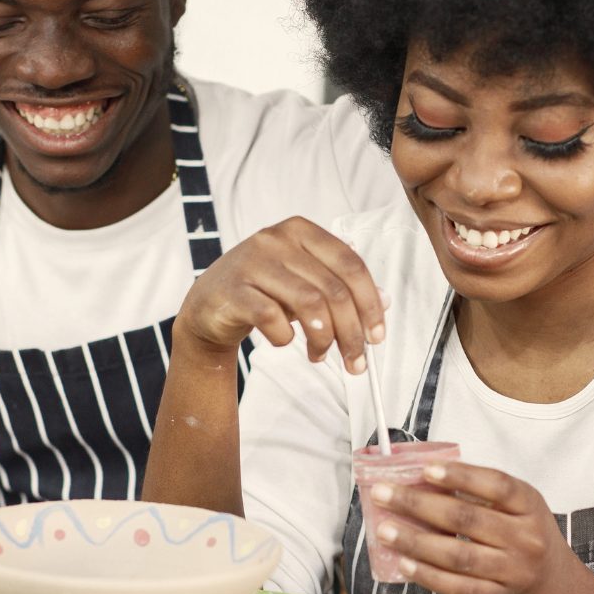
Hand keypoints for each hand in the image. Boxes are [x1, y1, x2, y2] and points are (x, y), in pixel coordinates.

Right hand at [175, 216, 387, 372]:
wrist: (209, 304)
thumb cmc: (264, 291)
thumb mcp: (304, 282)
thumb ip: (341, 286)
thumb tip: (384, 302)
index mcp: (301, 231)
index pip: (351, 265)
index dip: (370, 304)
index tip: (377, 337)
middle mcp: (276, 239)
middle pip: (333, 289)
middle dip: (351, 333)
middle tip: (356, 362)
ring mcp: (252, 261)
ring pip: (309, 304)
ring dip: (323, 339)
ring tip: (320, 355)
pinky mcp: (233, 290)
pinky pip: (272, 318)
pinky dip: (285, 337)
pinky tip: (284, 341)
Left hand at [365, 461, 584, 593]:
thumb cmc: (530, 543)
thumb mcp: (521, 512)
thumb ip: (484, 498)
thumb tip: (424, 482)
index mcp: (529, 505)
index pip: (496, 485)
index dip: (460, 476)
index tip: (425, 470)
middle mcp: (525, 537)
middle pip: (467, 518)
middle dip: (419, 504)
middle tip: (384, 494)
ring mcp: (513, 570)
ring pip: (457, 554)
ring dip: (415, 541)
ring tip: (385, 530)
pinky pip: (458, 587)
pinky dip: (428, 576)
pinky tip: (404, 564)